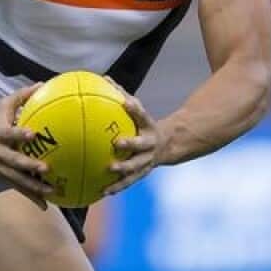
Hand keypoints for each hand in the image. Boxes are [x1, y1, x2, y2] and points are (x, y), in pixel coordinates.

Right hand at [0, 83, 54, 208]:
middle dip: (28, 166)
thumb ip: (23, 96)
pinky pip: (16, 187)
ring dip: (32, 186)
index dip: (19, 134)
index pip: (9, 134)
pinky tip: (45, 205)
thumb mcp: (3, 104)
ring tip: (50, 191)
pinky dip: (30, 196)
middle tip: (46, 168)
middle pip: (12, 161)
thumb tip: (43, 84)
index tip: (33, 134)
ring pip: (15, 178)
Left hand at [104, 79, 163, 195]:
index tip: (126, 103)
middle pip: (141, 144)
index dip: (135, 109)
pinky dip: (117, 187)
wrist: (168, 144)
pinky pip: (129, 181)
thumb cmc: (143, 123)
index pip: (142, 115)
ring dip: (124, 169)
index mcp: (148, 126)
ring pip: (137, 166)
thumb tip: (103, 77)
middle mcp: (150, 144)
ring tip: (109, 170)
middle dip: (130, 143)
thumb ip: (121, 94)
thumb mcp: (137, 109)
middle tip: (117, 142)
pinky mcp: (142, 173)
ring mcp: (148, 160)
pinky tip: (102, 193)